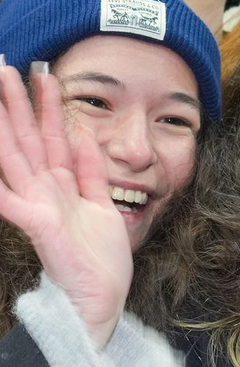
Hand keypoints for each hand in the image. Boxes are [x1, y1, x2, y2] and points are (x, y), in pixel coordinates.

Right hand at [0, 62, 130, 346]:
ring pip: (18, 154)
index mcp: (62, 187)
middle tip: (5, 64)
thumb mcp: (103, 204)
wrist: (101, 303)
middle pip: (29, 138)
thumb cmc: (100, 261)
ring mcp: (39, 206)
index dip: (46, 105)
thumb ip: (93, 172)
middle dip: (17, 101)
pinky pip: (9, 199)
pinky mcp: (38, 225)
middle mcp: (45, 192)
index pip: (51, 137)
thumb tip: (87, 135)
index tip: (42, 73)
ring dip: (6, 121)